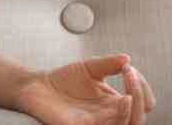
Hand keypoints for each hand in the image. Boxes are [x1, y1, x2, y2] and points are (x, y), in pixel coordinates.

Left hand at [16, 54, 156, 124]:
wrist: (34, 85)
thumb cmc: (61, 80)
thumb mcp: (88, 68)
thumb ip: (107, 64)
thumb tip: (127, 58)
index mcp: (113, 103)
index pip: (142, 102)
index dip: (142, 86)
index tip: (128, 68)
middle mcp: (108, 115)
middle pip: (139, 116)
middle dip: (140, 94)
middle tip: (129, 73)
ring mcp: (95, 122)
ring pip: (128, 124)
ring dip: (133, 107)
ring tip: (129, 90)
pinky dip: (118, 116)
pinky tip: (120, 101)